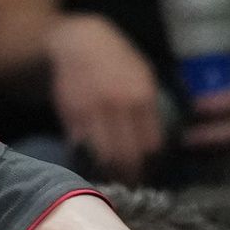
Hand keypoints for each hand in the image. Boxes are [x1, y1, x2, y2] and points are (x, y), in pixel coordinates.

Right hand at [45, 14, 165, 179]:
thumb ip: (150, 108)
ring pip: (103, 157)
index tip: (149, 173)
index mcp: (142, 97)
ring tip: (113, 180)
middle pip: (127, 156)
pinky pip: (82, 149)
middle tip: (131, 185)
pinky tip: (93, 165)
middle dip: (130, 176)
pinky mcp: (71, 117)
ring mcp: (92, 113)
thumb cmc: (117, 60)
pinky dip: (88, 161)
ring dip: (109, 173)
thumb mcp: (144, 75)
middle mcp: (118, 107)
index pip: (151, 144)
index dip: (151, 164)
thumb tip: (158, 142)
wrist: (78, 45)